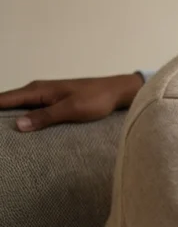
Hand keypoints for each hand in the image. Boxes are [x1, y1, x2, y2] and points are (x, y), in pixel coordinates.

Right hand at [0, 74, 143, 131]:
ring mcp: (44, 96)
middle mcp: (36, 91)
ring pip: (17, 106)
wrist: (117, 91)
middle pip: (7, 103)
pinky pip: (29, 109)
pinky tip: (18, 129)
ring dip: (7, 117)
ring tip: (3, 136)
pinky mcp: (52, 102)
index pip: (3, 99)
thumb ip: (45, 116)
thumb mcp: (71, 109)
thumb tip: (18, 124)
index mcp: (37, 90)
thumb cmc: (97, 99)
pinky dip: (21, 117)